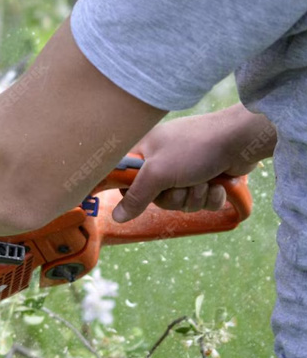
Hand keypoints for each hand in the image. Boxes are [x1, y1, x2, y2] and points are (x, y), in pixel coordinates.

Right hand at [113, 109, 260, 222]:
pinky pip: (202, 202)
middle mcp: (163, 161)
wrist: (240, 140)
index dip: (136, 192)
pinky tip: (217, 184)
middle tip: (183, 184)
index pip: (127, 180)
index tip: (149, 191)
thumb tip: (116, 216)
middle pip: (158, 198)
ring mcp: (186, 170)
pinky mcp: (207, 178)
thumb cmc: (194, 148)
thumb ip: (136, 196)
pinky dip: (212, 197)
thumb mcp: (158, 172)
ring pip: (182, 202)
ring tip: (204, 180)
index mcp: (145, 152)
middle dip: (175, 197)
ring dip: (195, 197)